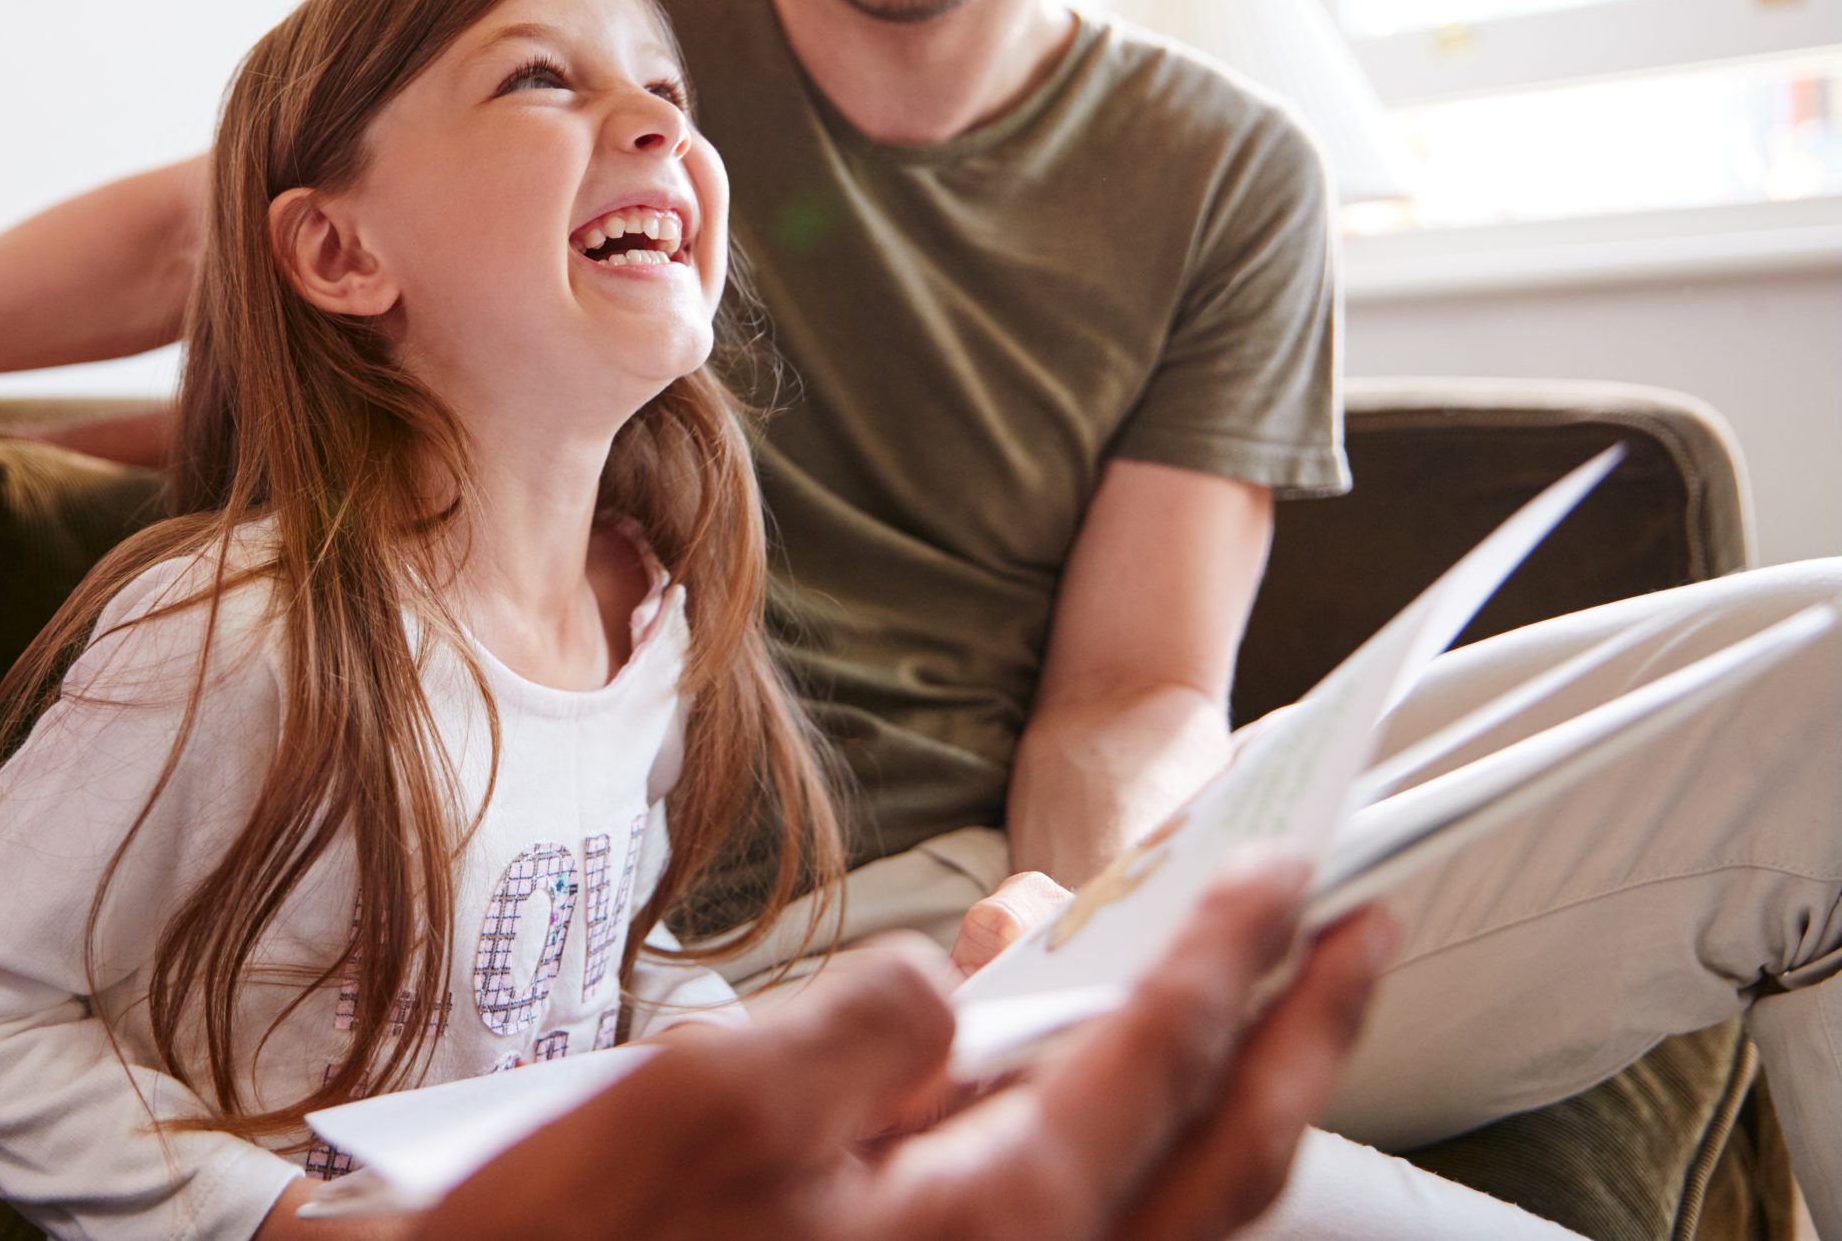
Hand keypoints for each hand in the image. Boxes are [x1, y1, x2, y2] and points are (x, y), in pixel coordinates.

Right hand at [418, 855, 1393, 1240]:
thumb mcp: (711, 1102)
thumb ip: (867, 1027)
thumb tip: (945, 989)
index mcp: (991, 1233)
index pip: (1161, 1062)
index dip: (1238, 953)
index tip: (1293, 872)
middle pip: (1219, 1159)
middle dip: (1308, 1038)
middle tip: (1366, 939)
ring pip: (1158, 1207)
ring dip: (1224, 1092)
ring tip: (1251, 994)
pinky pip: (1058, 1222)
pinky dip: (1100, 1138)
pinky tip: (1046, 1067)